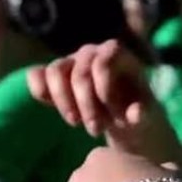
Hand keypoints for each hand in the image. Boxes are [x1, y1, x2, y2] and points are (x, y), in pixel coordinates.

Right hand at [27, 40, 181, 162]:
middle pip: (79, 72)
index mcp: (116, 53)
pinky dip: (41, 92)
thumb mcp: (145, 115)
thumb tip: (136, 113)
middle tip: (96, 130)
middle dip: (86, 105)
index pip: (102, 63)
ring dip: (63, 102)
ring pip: (54, 71)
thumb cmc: (136, 111)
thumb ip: (142, 113)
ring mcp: (71, 61)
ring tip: (76, 122)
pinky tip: (55, 110)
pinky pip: (36, 75)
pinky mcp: (55, 75)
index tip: (114, 116)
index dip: (104, 91)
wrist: (123, 116)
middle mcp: (91, 52)